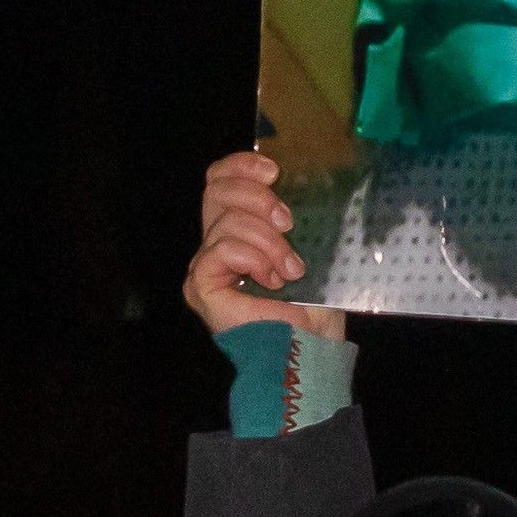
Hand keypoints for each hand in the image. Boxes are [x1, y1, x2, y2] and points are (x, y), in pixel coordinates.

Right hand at [184, 148, 341, 338]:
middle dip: (258, 199)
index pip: (220, 178)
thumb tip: (297, 177)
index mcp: (240, 229)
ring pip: (226, 221)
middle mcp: (217, 244)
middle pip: (217, 190)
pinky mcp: (201, 285)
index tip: (275, 171)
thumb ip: (290, 213)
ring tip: (291, 271)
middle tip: (289, 224)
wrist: (311, 350)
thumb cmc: (315, 307)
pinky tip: (271, 280)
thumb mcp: (310, 246)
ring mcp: (206, 265)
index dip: (242, 166)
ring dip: (268, 242)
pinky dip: (252, 259)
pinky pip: (221, 249)